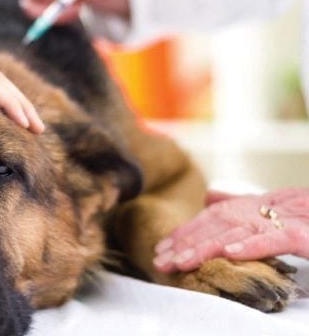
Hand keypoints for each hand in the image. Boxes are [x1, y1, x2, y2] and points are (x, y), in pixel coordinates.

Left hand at [153, 189, 308, 272]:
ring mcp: (283, 220)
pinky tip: (228, 254)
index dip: (185, 232)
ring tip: (182, 260)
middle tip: (160, 260)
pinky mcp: (303, 235)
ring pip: (237, 233)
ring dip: (206, 247)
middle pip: (217, 225)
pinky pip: (274, 240)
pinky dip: (251, 245)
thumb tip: (209, 195)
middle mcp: (264, 209)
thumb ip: (240, 203)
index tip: (161, 249)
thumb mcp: (273, 207)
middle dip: (185, 243)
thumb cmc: (307, 214)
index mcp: (254, 205)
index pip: (211, 218)